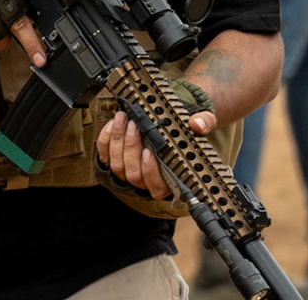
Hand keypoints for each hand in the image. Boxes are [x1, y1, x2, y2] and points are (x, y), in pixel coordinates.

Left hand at [95, 82, 216, 200]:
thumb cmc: (184, 126)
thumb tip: (198, 124)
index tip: (149, 151)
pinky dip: (105, 139)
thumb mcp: (201, 122)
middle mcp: (146, 180)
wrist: (169, 119)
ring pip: (117, 166)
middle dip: (131, 148)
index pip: (157, 187)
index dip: (150, 171)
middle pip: (132, 174)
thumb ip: (204, 122)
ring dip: (118, 141)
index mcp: (169, 178)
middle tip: (135, 126)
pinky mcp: (113, 159)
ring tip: (124, 119)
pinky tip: (113, 124)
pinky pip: (103, 155)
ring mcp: (128, 171)